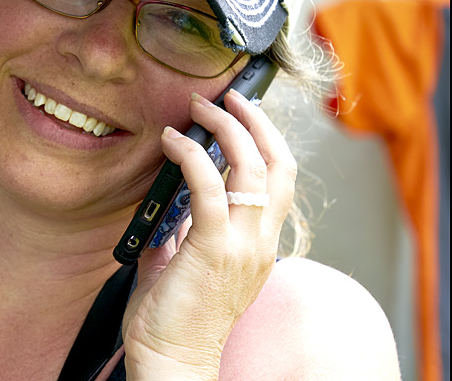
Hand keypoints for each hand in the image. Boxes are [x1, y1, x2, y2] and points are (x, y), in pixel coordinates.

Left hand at [121, 89, 295, 379]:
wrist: (171, 359)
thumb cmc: (173, 316)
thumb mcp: (186, 261)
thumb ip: (187, 227)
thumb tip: (172, 195)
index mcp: (260, 245)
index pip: (281, 179)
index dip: (266, 138)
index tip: (243, 113)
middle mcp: (261, 242)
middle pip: (279, 164)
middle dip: (255, 121)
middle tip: (228, 96)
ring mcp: (243, 245)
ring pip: (252, 167)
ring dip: (225, 127)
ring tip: (199, 107)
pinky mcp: (214, 248)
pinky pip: (208, 185)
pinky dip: (191, 154)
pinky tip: (172, 140)